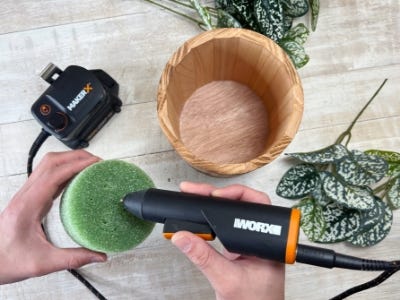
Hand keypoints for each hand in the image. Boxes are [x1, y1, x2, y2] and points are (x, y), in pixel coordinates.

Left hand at [0, 150, 106, 284]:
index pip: (53, 174)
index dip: (76, 165)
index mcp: (27, 206)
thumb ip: (73, 259)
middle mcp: (25, 196)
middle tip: (96, 162)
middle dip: (76, 157)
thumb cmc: (6, 261)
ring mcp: (26, 195)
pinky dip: (64, 171)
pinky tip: (77, 178)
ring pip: (47, 166)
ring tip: (89, 165)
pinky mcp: (29, 199)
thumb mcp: (42, 263)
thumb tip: (99, 255)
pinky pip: (48, 177)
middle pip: (50, 162)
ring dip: (69, 160)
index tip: (95, 164)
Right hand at [171, 182, 284, 299]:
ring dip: (215, 205)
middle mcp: (262, 239)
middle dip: (218, 194)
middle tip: (195, 191)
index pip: (256, 204)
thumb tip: (183, 236)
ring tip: (196, 198)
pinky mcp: (240, 249)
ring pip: (235, 214)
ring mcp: (250, 243)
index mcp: (268, 243)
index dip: (234, 194)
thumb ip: (203, 257)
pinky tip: (201, 218)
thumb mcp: (225, 280)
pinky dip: (213, 220)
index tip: (213, 195)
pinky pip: (227, 227)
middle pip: (243, 204)